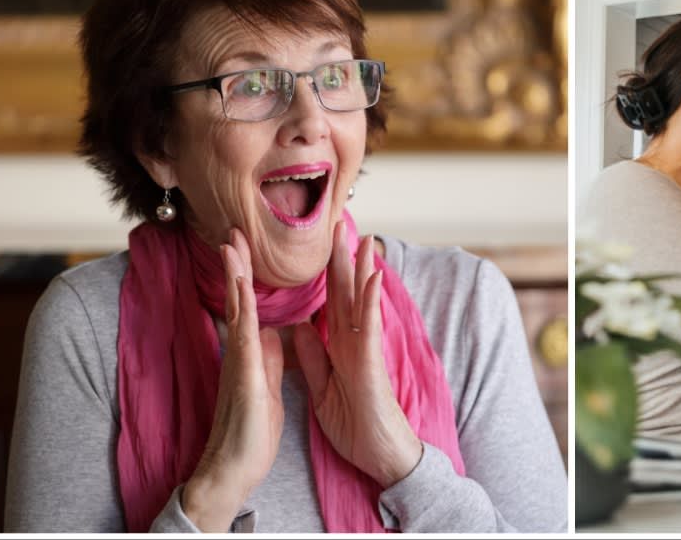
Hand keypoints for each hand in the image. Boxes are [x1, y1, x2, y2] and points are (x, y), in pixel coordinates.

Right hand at [183, 229, 284, 531]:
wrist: (233, 470)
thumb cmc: (250, 431)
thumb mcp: (266, 385)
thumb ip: (268, 357)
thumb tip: (272, 332)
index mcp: (251, 354)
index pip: (251, 306)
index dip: (249, 275)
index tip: (248, 245)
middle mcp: (241, 353)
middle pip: (240, 299)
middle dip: (237, 265)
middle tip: (232, 230)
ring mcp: (240, 363)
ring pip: (238, 311)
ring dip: (235, 277)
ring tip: (231, 243)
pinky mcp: (244, 378)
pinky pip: (246, 340)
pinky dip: (244, 312)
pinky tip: (241, 290)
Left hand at [292, 221, 422, 486]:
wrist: (379, 454)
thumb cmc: (355, 424)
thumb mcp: (322, 389)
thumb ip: (314, 358)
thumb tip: (301, 327)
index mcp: (340, 347)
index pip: (331, 303)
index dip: (325, 274)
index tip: (319, 245)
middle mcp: (355, 342)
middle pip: (347, 293)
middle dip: (342, 259)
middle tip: (339, 225)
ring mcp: (366, 349)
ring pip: (362, 302)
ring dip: (362, 269)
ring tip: (362, 238)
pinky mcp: (372, 362)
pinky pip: (370, 326)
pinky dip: (371, 300)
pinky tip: (371, 276)